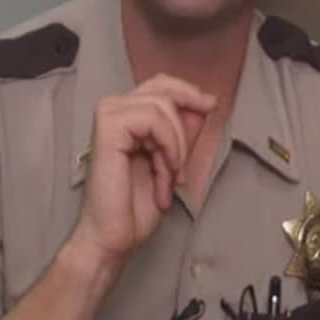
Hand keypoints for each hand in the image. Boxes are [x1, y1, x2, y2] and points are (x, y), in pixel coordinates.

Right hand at [70, 75, 215, 271]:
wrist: (116, 235)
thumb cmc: (136, 206)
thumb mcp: (172, 162)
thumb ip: (183, 132)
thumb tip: (204, 103)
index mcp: (127, 116)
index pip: (161, 84)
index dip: (188, 91)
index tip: (211, 105)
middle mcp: (114, 110)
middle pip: (162, 87)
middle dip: (184, 123)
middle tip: (182, 162)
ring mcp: (109, 116)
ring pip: (162, 105)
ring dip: (175, 145)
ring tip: (168, 176)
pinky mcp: (108, 127)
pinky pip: (153, 118)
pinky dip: (167, 145)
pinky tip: (162, 171)